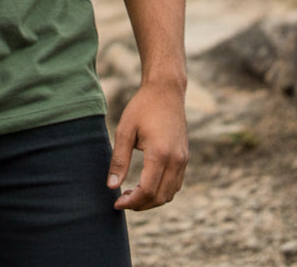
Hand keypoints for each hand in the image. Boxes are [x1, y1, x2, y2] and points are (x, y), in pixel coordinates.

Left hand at [107, 81, 188, 210]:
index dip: (132, 201)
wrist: (166, 90)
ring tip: (132, 195)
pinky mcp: (184, 157)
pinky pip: (176, 183)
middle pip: (160, 197)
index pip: (148, 190)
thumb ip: (119, 159)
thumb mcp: (125, 130)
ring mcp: (183, 159)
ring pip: (170, 193)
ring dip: (152, 200)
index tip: (116, 203)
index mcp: (160, 154)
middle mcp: (176, 160)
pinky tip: (146, 185)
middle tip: (122, 201)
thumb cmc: (142, 107)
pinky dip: (162, 191)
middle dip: (141, 204)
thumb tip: (112, 186)